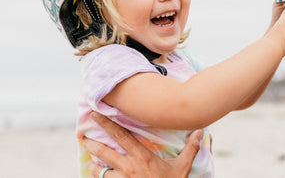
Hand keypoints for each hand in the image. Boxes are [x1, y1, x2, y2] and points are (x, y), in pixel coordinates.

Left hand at [81, 112, 200, 177]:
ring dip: (93, 164)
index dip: (107, 124)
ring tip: (90, 159)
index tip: (96, 114)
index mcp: (142, 157)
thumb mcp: (182, 167)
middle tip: (81, 135)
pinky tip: (98, 174)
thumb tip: (201, 132)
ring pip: (99, 171)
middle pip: (104, 152)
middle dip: (91, 142)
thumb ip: (190, 149)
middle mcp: (128, 168)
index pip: (121, 136)